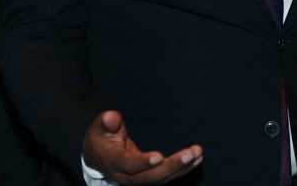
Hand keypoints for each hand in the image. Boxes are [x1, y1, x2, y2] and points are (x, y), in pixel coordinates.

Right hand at [83, 110, 202, 183]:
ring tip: (198, 153)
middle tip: (190, 154)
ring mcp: (139, 179)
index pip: (128, 165)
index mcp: (113, 162)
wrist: (98, 155)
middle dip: (171, 166)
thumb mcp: (99, 127)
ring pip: (161, 178)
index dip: (143, 162)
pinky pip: (167, 176)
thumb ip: (106, 122)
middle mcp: (126, 176)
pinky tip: (197, 159)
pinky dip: (183, 168)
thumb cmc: (101, 137)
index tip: (159, 156)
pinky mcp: (149, 176)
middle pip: (150, 177)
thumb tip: (111, 117)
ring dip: (181, 167)